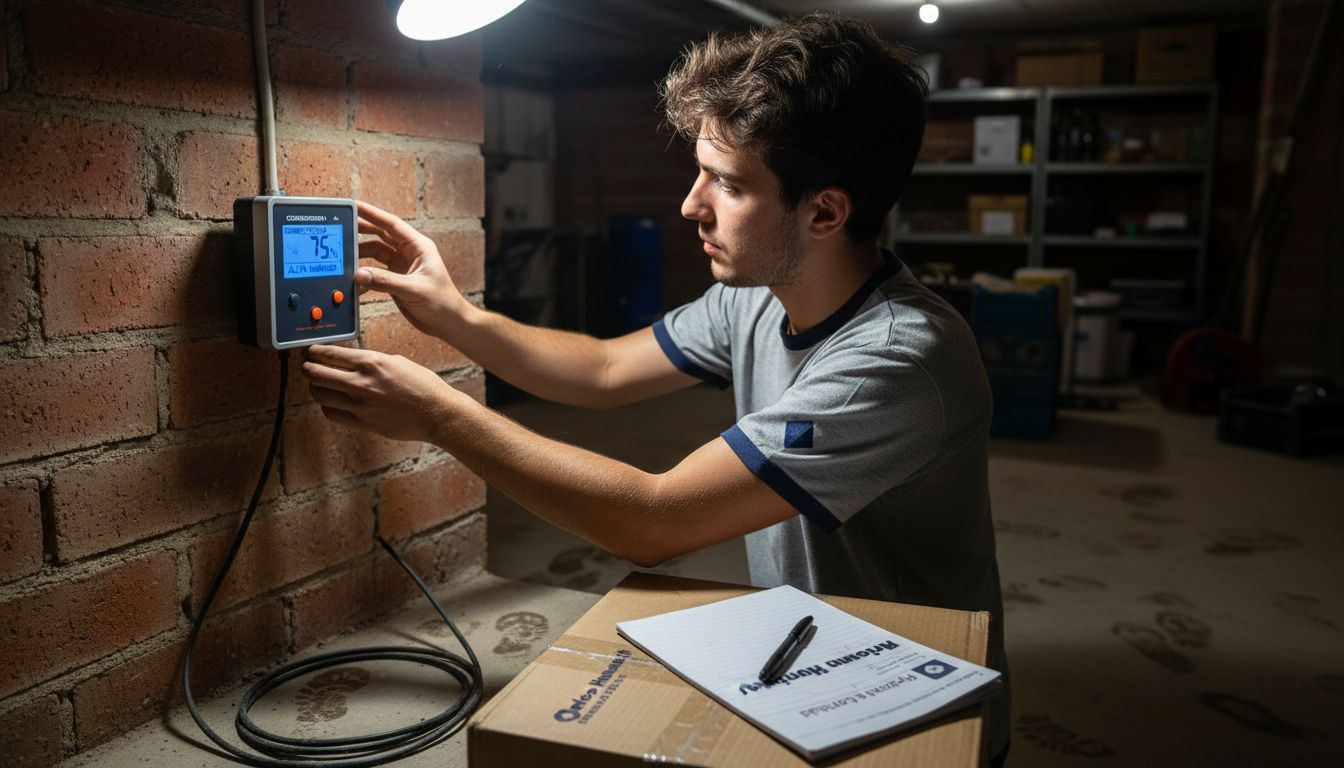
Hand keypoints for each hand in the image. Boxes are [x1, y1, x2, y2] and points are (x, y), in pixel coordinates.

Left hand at [301, 344, 460, 443]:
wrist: (437, 413)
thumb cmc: (423, 385)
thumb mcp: (396, 361)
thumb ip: (371, 360)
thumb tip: (350, 361)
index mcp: (371, 362)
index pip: (329, 354)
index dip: (313, 351)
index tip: (309, 351)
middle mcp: (362, 382)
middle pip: (316, 373)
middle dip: (307, 368)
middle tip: (307, 366)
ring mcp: (360, 405)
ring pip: (320, 394)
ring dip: (315, 387)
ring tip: (318, 384)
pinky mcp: (362, 422)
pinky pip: (332, 413)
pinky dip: (327, 405)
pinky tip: (331, 401)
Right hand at [355, 200, 466, 339]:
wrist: (447, 323)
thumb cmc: (442, 302)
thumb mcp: (414, 289)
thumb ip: (387, 281)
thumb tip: (361, 274)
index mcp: (418, 247)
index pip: (392, 224)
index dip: (372, 214)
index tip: (354, 205)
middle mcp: (409, 253)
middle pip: (380, 235)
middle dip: (361, 230)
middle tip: (341, 225)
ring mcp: (401, 266)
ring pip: (375, 252)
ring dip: (360, 253)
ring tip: (343, 254)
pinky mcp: (395, 279)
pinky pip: (374, 271)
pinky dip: (364, 274)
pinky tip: (354, 279)